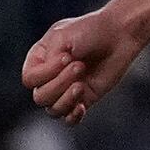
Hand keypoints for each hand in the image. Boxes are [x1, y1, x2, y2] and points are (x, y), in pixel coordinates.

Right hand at [21, 2, 144, 124]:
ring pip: (53, 109)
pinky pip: (69, 119)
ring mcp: (66, 90)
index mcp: (39, 59)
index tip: (67, 57)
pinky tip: (82, 107)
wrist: (119, 34)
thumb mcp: (62, 36)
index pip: (29, 79)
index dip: (45, 73)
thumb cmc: (90, 30)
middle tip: (80, 66)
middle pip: (40, 97)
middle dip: (59, 84)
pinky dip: (72, 117)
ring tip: (81, 85)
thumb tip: (51, 79)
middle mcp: (49, 77)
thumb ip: (48, 57)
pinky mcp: (84, 99)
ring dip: (66, 99)